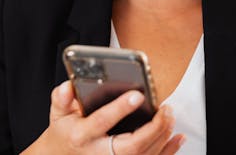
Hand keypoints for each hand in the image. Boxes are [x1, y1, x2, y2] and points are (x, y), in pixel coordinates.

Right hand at [20, 81, 184, 154]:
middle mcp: (99, 153)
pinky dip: (167, 151)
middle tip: (165, 109)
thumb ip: (62, 99)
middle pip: (130, 147)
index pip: (102, 122)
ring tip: (169, 115)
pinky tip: (177, 137)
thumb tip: (68, 87)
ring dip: (162, 136)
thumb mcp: (58, 114)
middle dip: (152, 129)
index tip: (138, 95)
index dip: (120, 108)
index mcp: (82, 136)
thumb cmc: (65, 134)